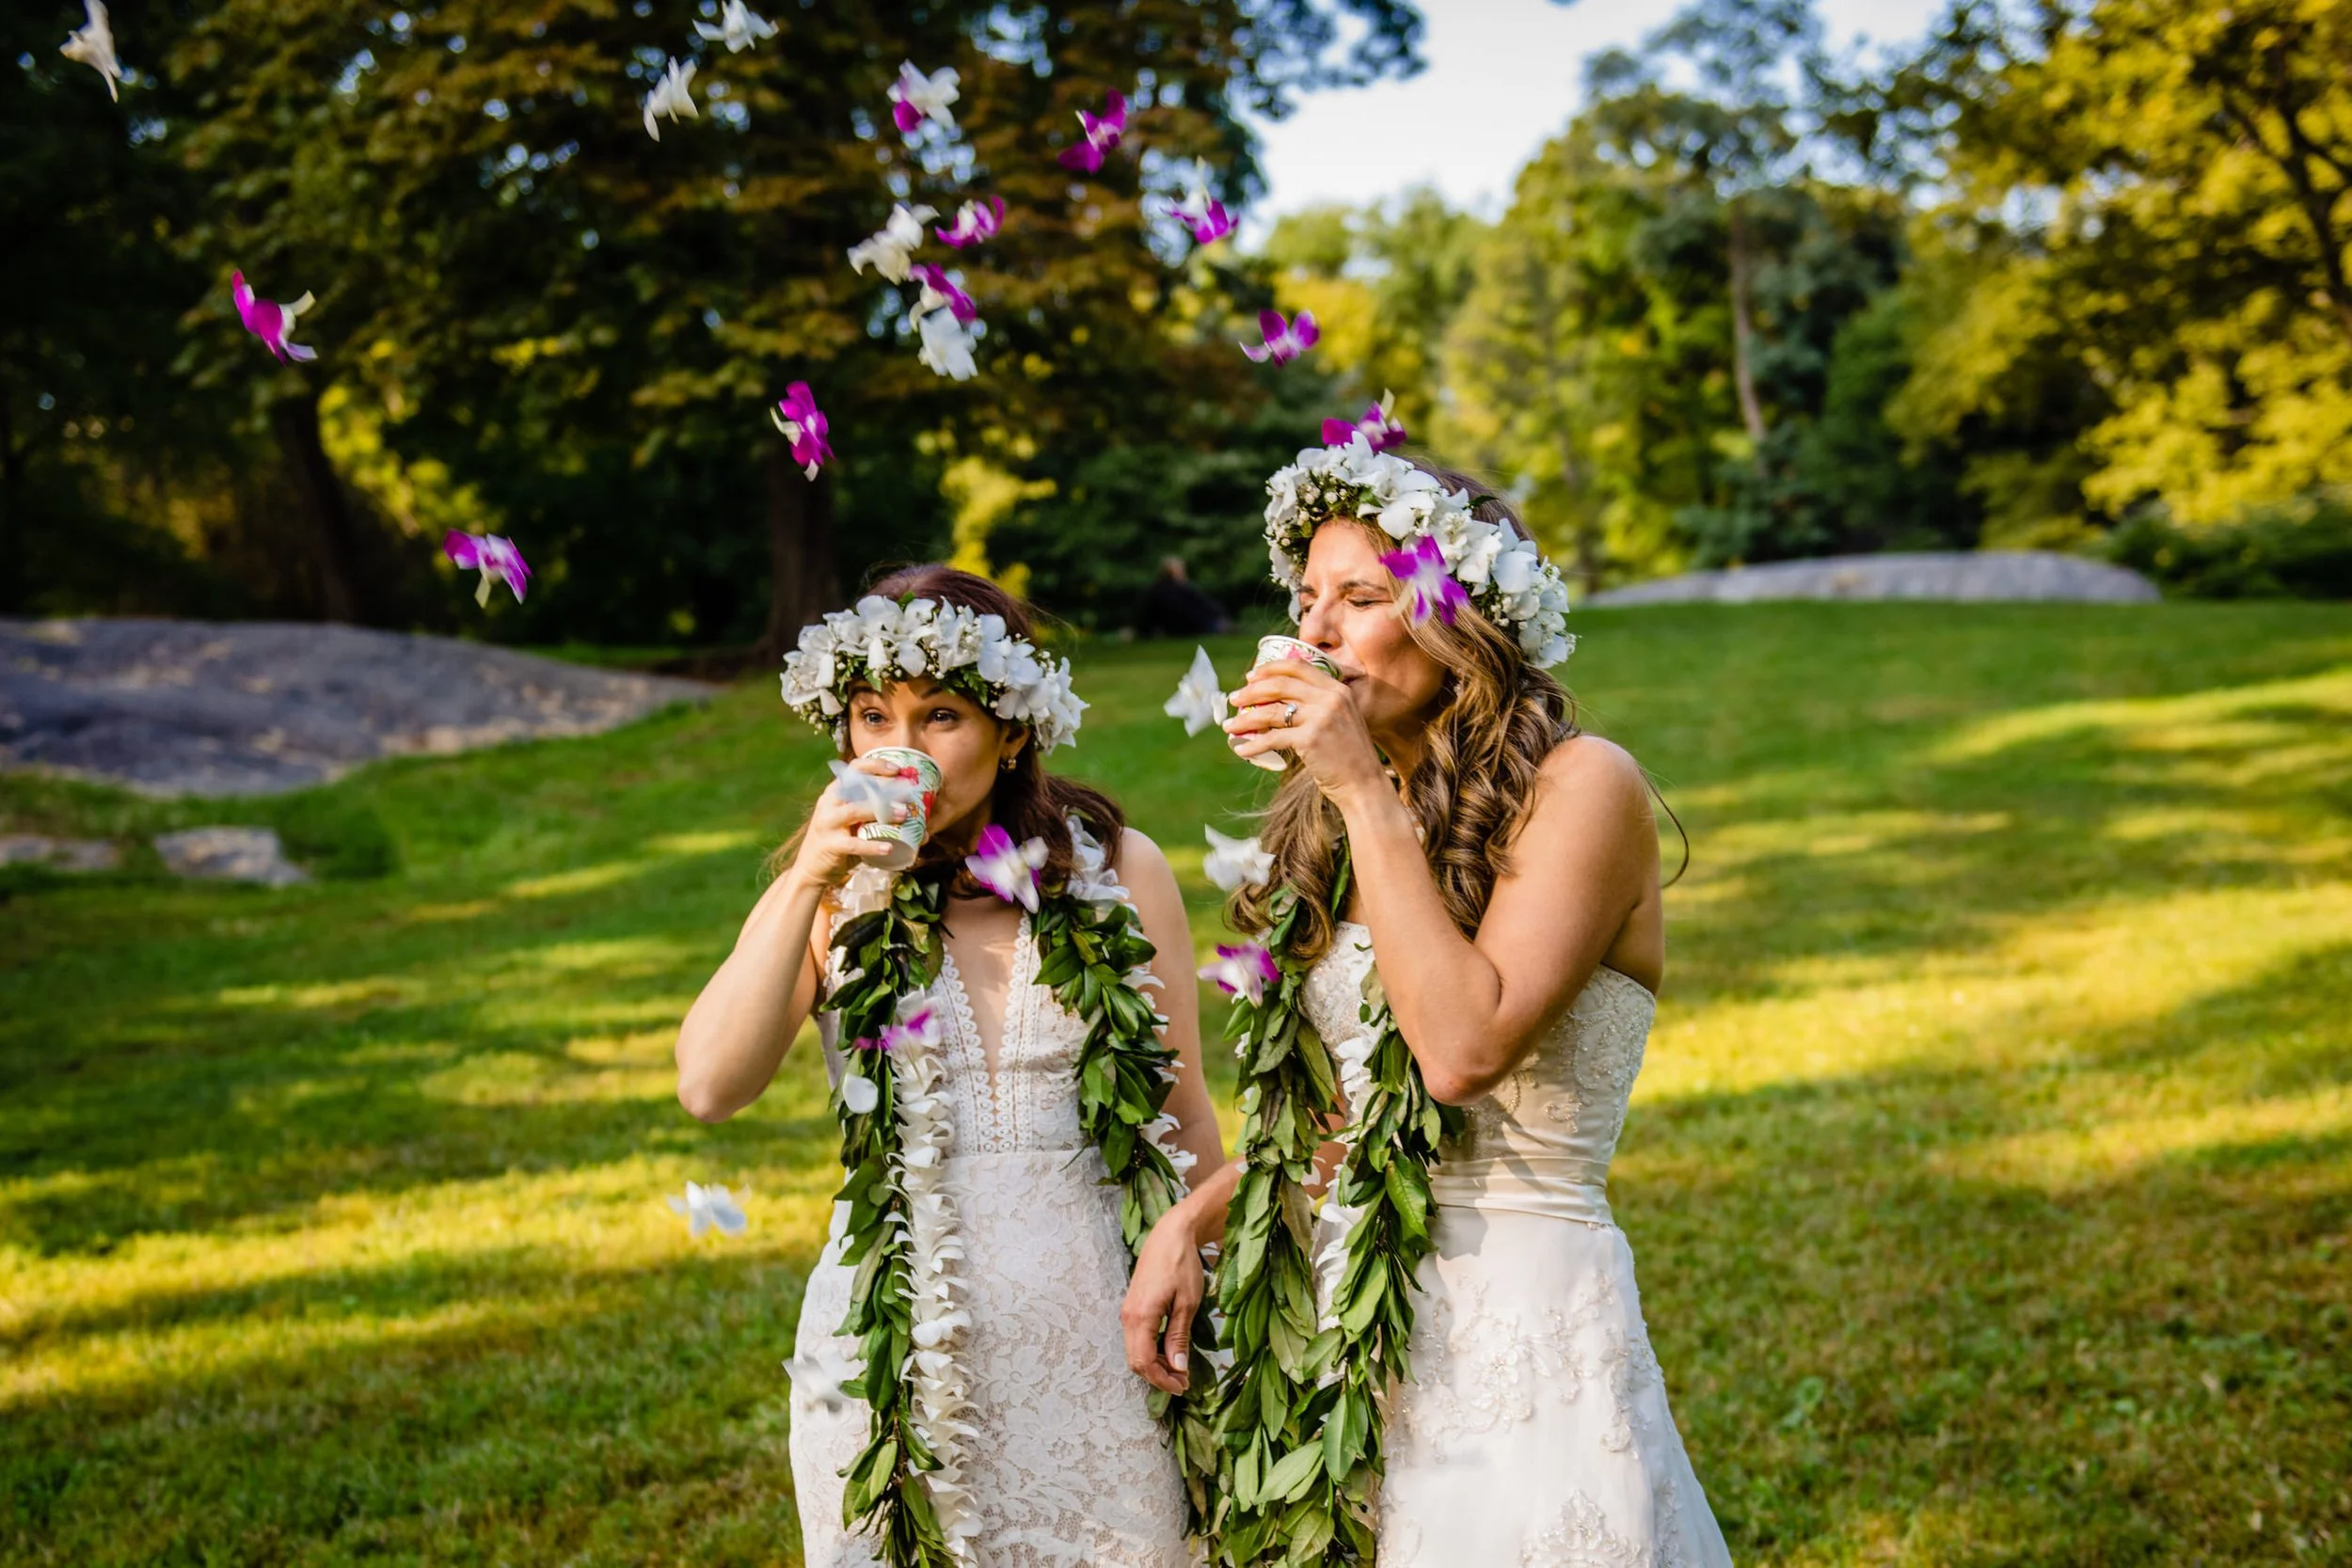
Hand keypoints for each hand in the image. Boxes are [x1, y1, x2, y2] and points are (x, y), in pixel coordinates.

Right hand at [786, 755, 912, 891]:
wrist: (811, 869)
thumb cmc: (840, 843)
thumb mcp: (855, 826)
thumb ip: (879, 822)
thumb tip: (922, 829)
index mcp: (835, 793)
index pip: (853, 769)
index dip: (875, 765)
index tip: (897, 769)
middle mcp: (828, 803)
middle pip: (855, 786)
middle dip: (883, 787)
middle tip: (907, 795)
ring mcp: (827, 823)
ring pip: (854, 810)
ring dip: (880, 811)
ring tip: (903, 815)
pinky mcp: (830, 845)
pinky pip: (854, 844)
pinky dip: (873, 846)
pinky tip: (889, 847)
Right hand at [1122, 1206, 1206, 1393]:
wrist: (1169, 1234)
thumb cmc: (1181, 1265)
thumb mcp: (1187, 1302)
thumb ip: (1179, 1337)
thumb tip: (1178, 1369)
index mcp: (1141, 1317)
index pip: (1144, 1362)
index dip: (1162, 1380)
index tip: (1183, 1386)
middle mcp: (1128, 1317)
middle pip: (1136, 1361)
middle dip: (1158, 1376)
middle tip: (1184, 1381)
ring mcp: (1127, 1312)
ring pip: (1135, 1351)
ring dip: (1155, 1365)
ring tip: (1180, 1368)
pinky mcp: (1131, 1307)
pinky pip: (1136, 1338)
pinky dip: (1151, 1351)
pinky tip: (1169, 1350)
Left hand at [1222, 660, 1385, 800]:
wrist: (1364, 785)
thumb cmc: (1349, 757)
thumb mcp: (1342, 720)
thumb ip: (1320, 706)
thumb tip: (1279, 702)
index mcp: (1337, 689)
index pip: (1298, 666)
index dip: (1270, 669)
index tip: (1251, 676)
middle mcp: (1330, 698)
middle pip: (1280, 685)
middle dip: (1251, 691)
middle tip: (1234, 699)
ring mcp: (1321, 718)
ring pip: (1271, 711)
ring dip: (1245, 718)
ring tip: (1230, 725)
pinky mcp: (1310, 739)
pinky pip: (1272, 738)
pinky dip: (1252, 745)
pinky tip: (1241, 750)